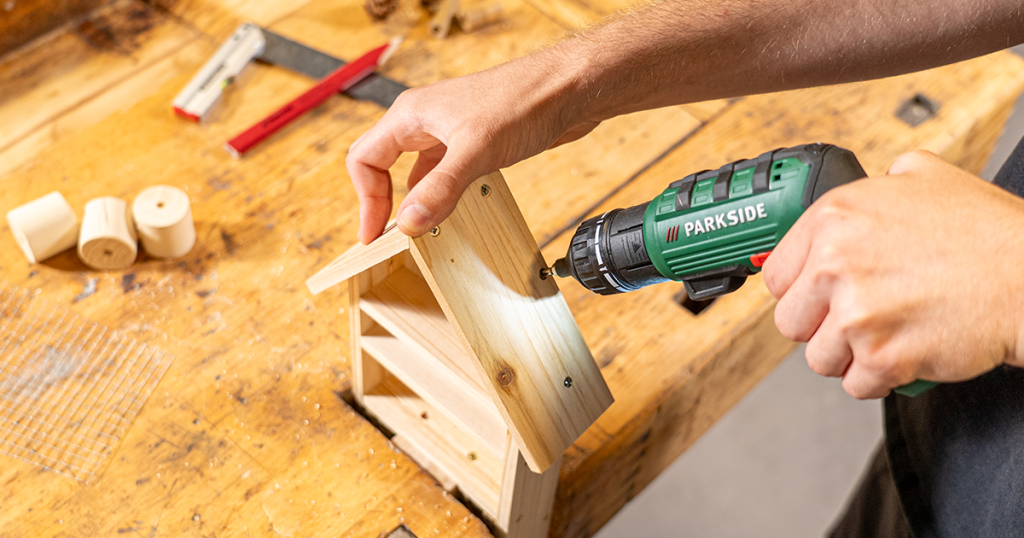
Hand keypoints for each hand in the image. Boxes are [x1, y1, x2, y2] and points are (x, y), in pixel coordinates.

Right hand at [346, 49, 598, 243]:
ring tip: (422, 234)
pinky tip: (453, 215)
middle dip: (385, 203)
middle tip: (392, 240)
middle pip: (385, 166)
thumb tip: (409, 223)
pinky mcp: (475, 142)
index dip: (365, 200)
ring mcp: (450, 132)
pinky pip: (446, 174)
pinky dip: (444, 196)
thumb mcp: (476, 150)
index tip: (374, 235)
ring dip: (418, 202)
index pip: (365, 159)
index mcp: (412, 115)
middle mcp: (425, 121)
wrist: (571, 87)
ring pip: (418, 173)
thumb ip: (440, 188)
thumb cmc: (524, 100)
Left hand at [763, 150, 1023, 398]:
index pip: (775, 276)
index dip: (800, 291)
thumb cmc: (987, 233)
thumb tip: (871, 184)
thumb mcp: (927, 176)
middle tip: (859, 318)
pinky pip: (856, 384)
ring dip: (850, 356)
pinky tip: (906, 352)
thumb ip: (883, 181)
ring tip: (888, 334)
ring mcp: (856, 313)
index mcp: (833, 219)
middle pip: (789, 322)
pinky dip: (879, 379)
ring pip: (820, 358)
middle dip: (821, 326)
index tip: (818, 296)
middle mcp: (835, 264)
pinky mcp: (882, 356)